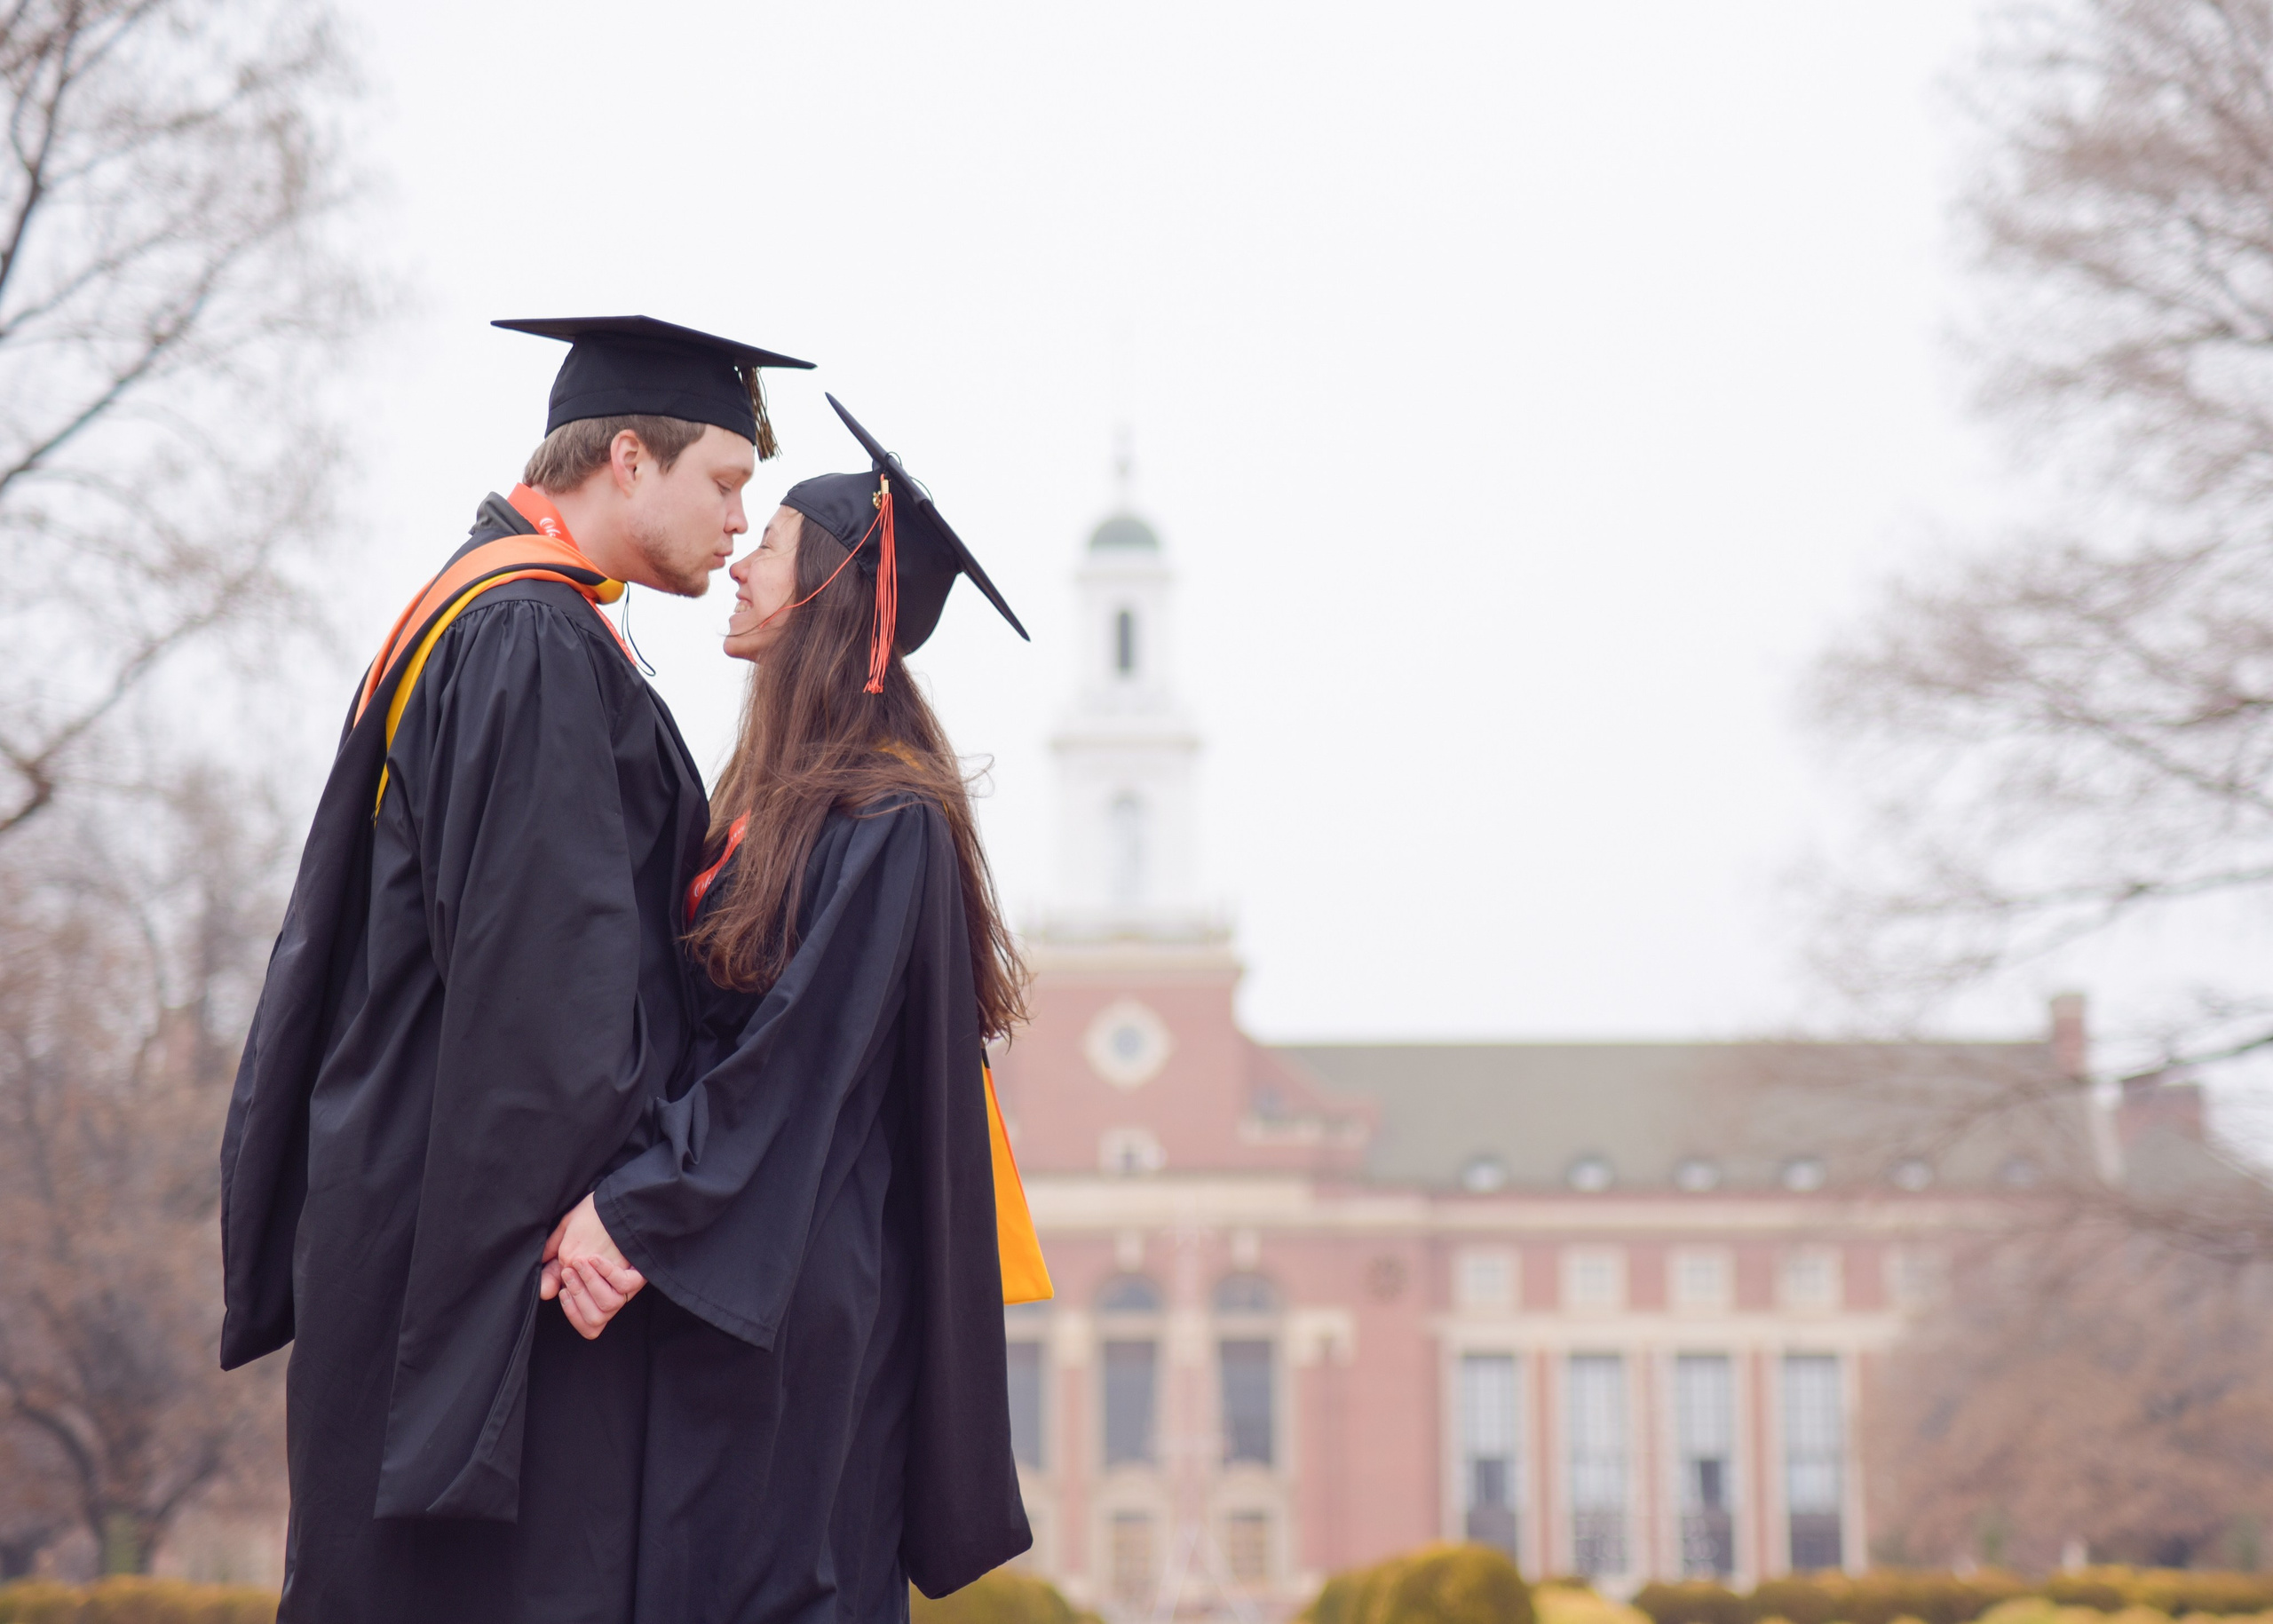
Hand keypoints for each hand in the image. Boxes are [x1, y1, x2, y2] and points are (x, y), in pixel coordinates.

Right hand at [539, 1193, 644, 1339]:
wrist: (617, 1197)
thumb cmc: (592, 1217)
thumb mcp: (566, 1241)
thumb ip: (553, 1268)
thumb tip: (545, 1293)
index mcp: (596, 1287)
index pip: (588, 1323)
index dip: (572, 1313)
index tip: (562, 1291)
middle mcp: (612, 1288)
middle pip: (596, 1319)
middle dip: (577, 1299)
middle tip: (568, 1273)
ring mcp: (624, 1279)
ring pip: (609, 1306)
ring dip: (590, 1285)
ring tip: (580, 1262)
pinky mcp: (637, 1269)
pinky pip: (624, 1285)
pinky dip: (606, 1273)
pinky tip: (595, 1257)